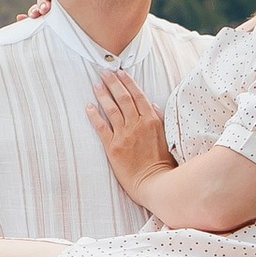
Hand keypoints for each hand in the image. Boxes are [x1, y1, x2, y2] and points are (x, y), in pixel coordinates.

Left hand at [87, 68, 173, 199]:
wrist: (155, 184)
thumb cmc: (163, 164)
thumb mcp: (168, 138)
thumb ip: (160, 119)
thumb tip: (152, 105)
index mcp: (152, 121)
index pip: (138, 95)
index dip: (128, 82)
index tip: (120, 72)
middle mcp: (137, 125)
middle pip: (123, 98)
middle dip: (113, 83)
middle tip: (104, 72)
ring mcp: (124, 135)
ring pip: (111, 109)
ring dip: (103, 95)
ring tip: (96, 84)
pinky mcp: (113, 148)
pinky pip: (101, 128)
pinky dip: (94, 116)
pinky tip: (88, 107)